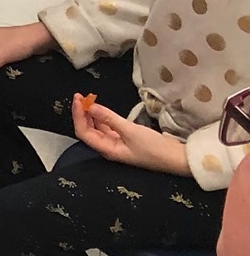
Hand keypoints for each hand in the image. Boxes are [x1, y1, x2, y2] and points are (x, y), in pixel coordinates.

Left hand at [73, 97, 192, 174]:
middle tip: (80, 96)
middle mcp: (108, 147)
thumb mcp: (130, 131)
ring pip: (97, 128)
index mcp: (107, 149)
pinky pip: (108, 127)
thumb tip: (90, 106)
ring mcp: (117, 143)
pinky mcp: (125, 139)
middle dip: (82, 113)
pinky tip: (101, 109)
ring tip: (88, 99)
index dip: (78, 115)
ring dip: (91, 114)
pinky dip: (103, 117)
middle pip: (88, 129)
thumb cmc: (154, 149)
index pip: (83, 132)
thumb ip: (109, 118)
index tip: (78, 100)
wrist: (177, 158)